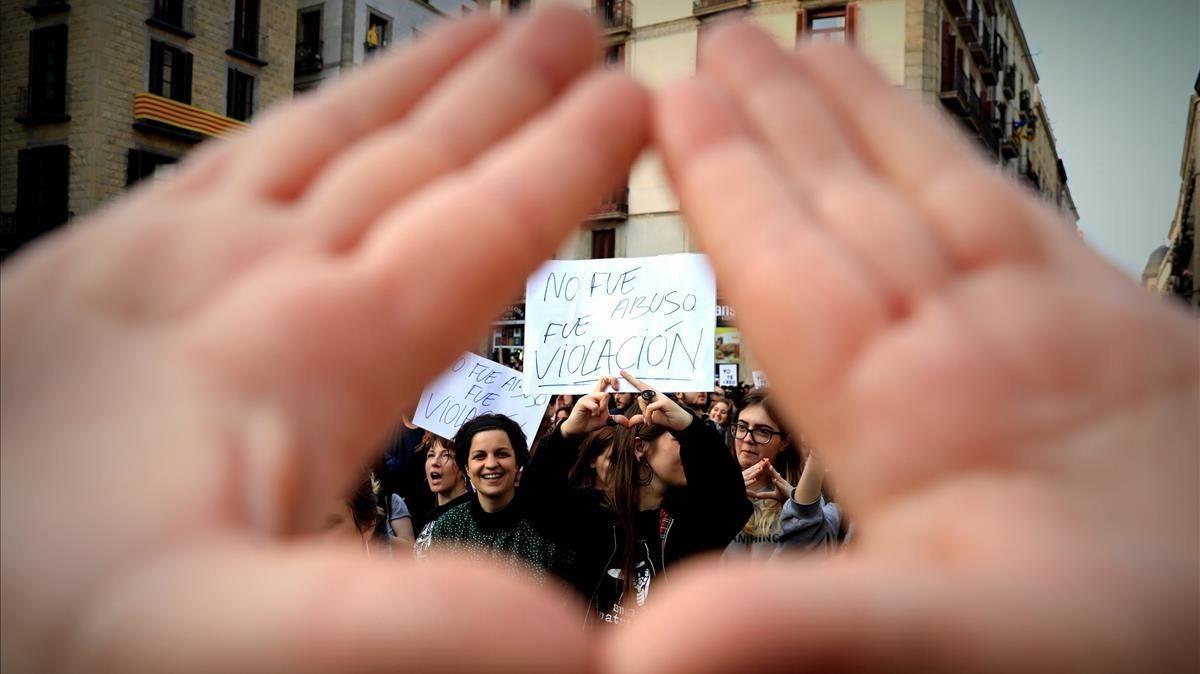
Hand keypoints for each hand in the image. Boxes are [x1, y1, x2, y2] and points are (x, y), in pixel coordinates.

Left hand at [1, 8, 647, 671]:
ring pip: (322, 138)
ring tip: (476, 32)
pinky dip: (294, 124)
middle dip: (508, 86)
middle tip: (572, 21)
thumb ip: (409, 626)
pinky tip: (299, 128)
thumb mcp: (229, 642)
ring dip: (414, 84)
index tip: (631, 101)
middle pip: (409, 153)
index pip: (478, 225)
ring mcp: (156, 264)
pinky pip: (223, 160)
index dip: (568, 162)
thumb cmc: (34, 623)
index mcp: (306, 351)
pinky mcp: (87, 275)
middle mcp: (236, 277)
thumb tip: (572, 643)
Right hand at [559, 376, 631, 436]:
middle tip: (616, 388)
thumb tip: (627, 422)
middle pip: (604, 379)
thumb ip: (615, 417)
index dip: (613, 380)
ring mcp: (587, 397)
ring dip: (603, 407)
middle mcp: (593, 394)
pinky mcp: (582, 402)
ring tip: (598, 414)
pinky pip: (594, 405)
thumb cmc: (590, 422)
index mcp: (599, 396)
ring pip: (603, 395)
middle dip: (612, 380)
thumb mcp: (605, 420)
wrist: (578, 430)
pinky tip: (592, 415)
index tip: (618, 387)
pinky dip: (596, 412)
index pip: (605, 382)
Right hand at [609, 22, 1198, 671]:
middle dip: (779, 117)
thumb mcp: (942, 646)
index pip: (789, 261)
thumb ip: (801, 621)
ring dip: (861, 119)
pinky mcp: (1122, 337)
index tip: (676, 100)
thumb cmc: (1118, 655)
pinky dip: (959, 167)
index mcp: (912, 411)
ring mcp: (1055, 330)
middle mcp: (978, 345)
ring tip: (811, 49)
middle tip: (722, 41)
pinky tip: (941, 149)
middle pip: (853, 200)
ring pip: (932, 191)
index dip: (727, 176)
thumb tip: (650, 643)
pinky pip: (1019, 218)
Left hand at [752, 464, 793, 503]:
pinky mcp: (785, 490)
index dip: (767, 466)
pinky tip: (775, 480)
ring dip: (774, 472)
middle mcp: (780, 481)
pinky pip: (781, 486)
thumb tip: (756, 495)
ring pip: (778, 478)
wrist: (793, 501)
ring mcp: (783, 485)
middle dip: (769, 466)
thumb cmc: (784, 496)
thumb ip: (764, 495)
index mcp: (777, 481)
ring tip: (769, 467)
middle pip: (773, 472)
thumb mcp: (772, 495)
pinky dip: (778, 483)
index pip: (771, 472)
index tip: (763, 460)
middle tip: (765, 459)